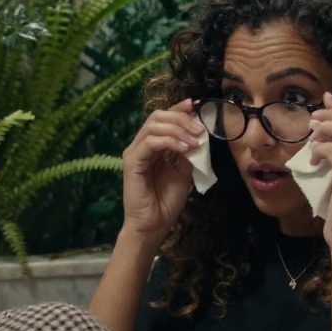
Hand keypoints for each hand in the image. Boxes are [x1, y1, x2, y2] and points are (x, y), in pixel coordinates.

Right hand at [120, 98, 205, 238]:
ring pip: (153, 126)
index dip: (178, 109)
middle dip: (181, 118)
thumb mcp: (184, 172)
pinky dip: (170, 141)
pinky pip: (150, 142)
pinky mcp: (132, 162)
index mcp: (153, 146)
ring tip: (195, 141)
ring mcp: (135, 152)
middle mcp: (141, 145)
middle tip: (199, 129)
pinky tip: (185, 149)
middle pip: (157, 116)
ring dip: (178, 129)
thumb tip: (199, 135)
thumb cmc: (166, 202)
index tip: (196, 105)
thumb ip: (188, 153)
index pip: (163, 118)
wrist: (154, 225)